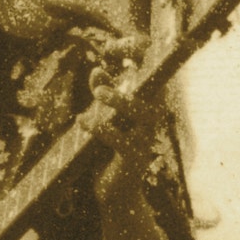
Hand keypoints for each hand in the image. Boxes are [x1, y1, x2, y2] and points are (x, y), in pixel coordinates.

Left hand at [82, 38, 161, 208]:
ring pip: (142, 111)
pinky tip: (83, 121)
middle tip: (111, 50)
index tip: (111, 47)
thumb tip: (98, 70)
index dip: (135, 49)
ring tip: (99, 93)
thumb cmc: (111, 150)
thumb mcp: (106, 116)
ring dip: (119, 98)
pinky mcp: (133, 157)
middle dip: (137, 59)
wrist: (116, 192)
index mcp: (147, 102)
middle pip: (156, 81)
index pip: (151, 67)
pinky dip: (100, 128)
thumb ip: (104, 94)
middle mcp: (152, 116)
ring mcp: (145, 137)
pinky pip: (121, 140)